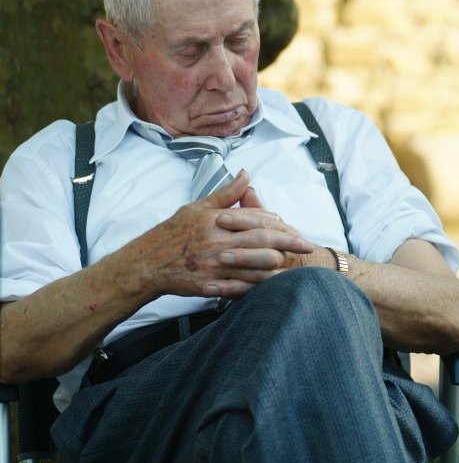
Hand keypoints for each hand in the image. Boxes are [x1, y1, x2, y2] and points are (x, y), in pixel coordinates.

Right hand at [131, 170, 313, 301]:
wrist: (147, 263)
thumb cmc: (173, 232)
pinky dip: (259, 286)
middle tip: (307, 246)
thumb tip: (246, 174)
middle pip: (262, 240)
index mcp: (217, 219)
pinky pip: (241, 286)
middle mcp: (218, 240)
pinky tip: (272, 287)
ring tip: (295, 267)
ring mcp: (215, 263)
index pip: (256, 218)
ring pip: (256, 264)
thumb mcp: (197, 207)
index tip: (292, 228)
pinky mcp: (211, 283)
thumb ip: (226, 193)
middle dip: (289, 242)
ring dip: (279, 266)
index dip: (278, 224)